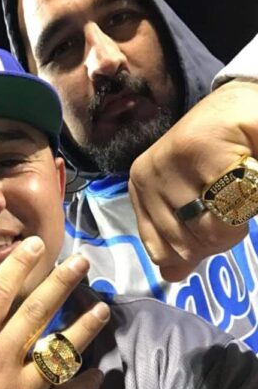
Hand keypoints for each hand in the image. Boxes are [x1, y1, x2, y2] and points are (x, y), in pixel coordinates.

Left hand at [129, 79, 257, 280]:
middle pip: (188, 244)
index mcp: (141, 192)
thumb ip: (185, 241)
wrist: (239, 110)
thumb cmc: (217, 159)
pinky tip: (247, 169)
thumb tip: (171, 277)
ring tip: (239, 186)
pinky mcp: (194, 147)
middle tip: (231, 200)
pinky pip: (229, 202)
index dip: (196, 248)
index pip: (161, 252)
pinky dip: (249, 197)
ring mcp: (166, 161)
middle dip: (221, 233)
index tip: (214, 218)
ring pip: (209, 228)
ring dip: (238, 217)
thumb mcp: (194, 205)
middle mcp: (146, 177)